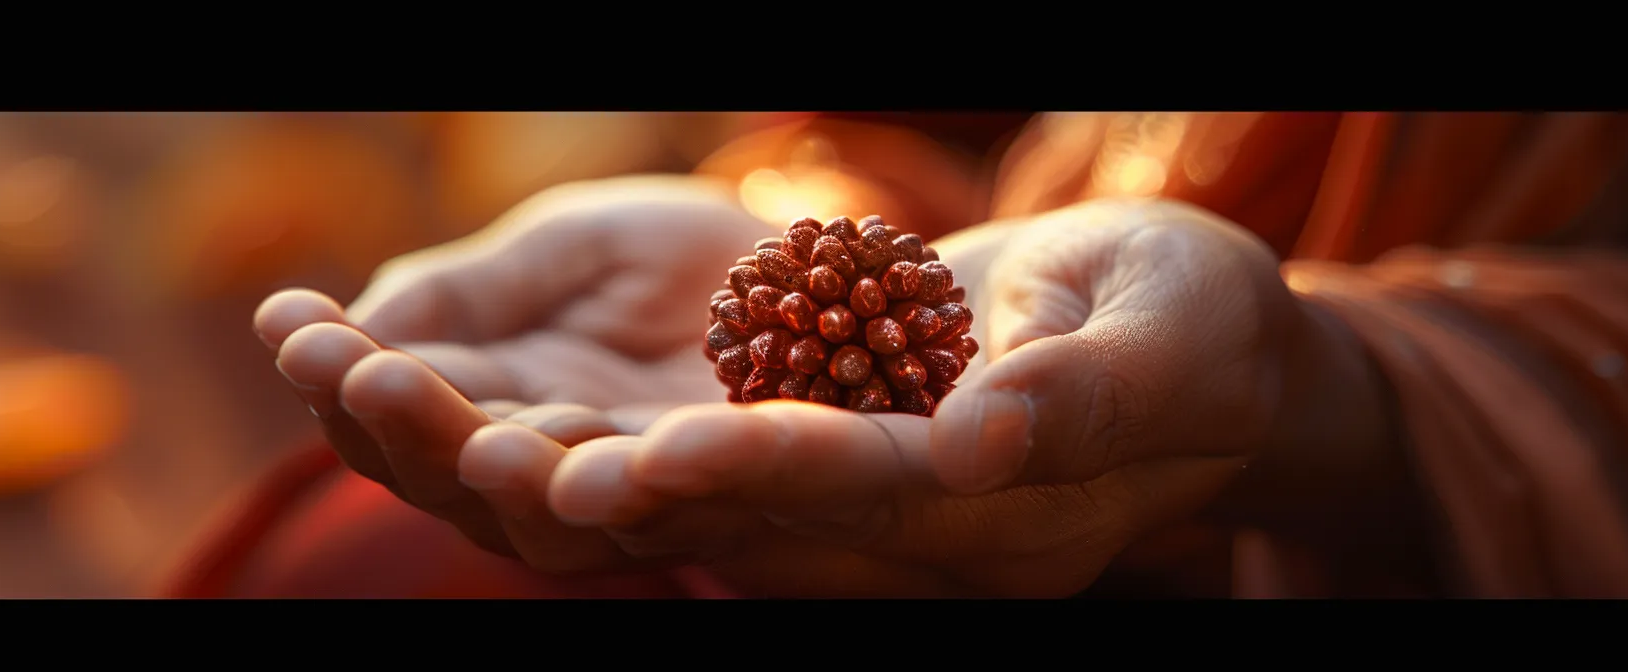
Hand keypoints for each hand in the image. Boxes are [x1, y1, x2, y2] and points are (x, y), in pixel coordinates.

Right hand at [251, 175, 776, 550]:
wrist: (824, 272)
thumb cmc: (683, 258)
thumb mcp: (568, 246)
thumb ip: (473, 289)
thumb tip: (356, 320)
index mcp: (494, 390)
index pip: (392, 399)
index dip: (335, 368)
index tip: (287, 321)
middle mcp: (543, 457)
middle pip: (441, 469)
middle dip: (391, 421)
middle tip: (350, 368)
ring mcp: (623, 493)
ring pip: (532, 510)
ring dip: (485, 470)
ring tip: (456, 427)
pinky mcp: (710, 502)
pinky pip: (659, 509)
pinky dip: (622, 491)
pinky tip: (588, 465)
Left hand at [501, 198, 1382, 596]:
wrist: (1171, 353)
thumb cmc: (1197, 323)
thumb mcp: (1172, 330)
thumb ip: (1086, 388)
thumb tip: (982, 440)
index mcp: (1011, 519)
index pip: (873, 497)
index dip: (764, 475)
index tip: (654, 451)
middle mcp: (914, 544)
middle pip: (748, 528)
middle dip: (611, 488)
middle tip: (476, 444)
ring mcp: (857, 522)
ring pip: (693, 514)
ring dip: (564, 471)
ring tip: (430, 419)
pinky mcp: (814, 480)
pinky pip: (690, 477)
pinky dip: (593, 446)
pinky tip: (495, 411)